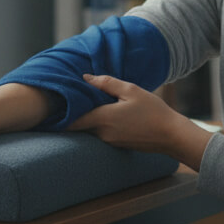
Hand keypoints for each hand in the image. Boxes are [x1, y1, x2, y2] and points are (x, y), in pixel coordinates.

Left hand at [67, 74, 213, 166]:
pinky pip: (101, 134)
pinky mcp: (117, 145)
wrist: (171, 135)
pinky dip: (99, 125)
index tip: (52, 108)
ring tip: (88, 104)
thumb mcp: (131, 90)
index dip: (60, 115)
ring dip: (88, 119)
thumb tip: (86, 78)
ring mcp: (109, 142)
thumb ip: (106, 83)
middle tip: (66, 102)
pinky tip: (107, 114)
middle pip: (80, 125)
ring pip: (91, 129)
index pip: (72, 120)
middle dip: (73, 115)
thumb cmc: (153, 111)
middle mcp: (102, 133)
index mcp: (103, 118)